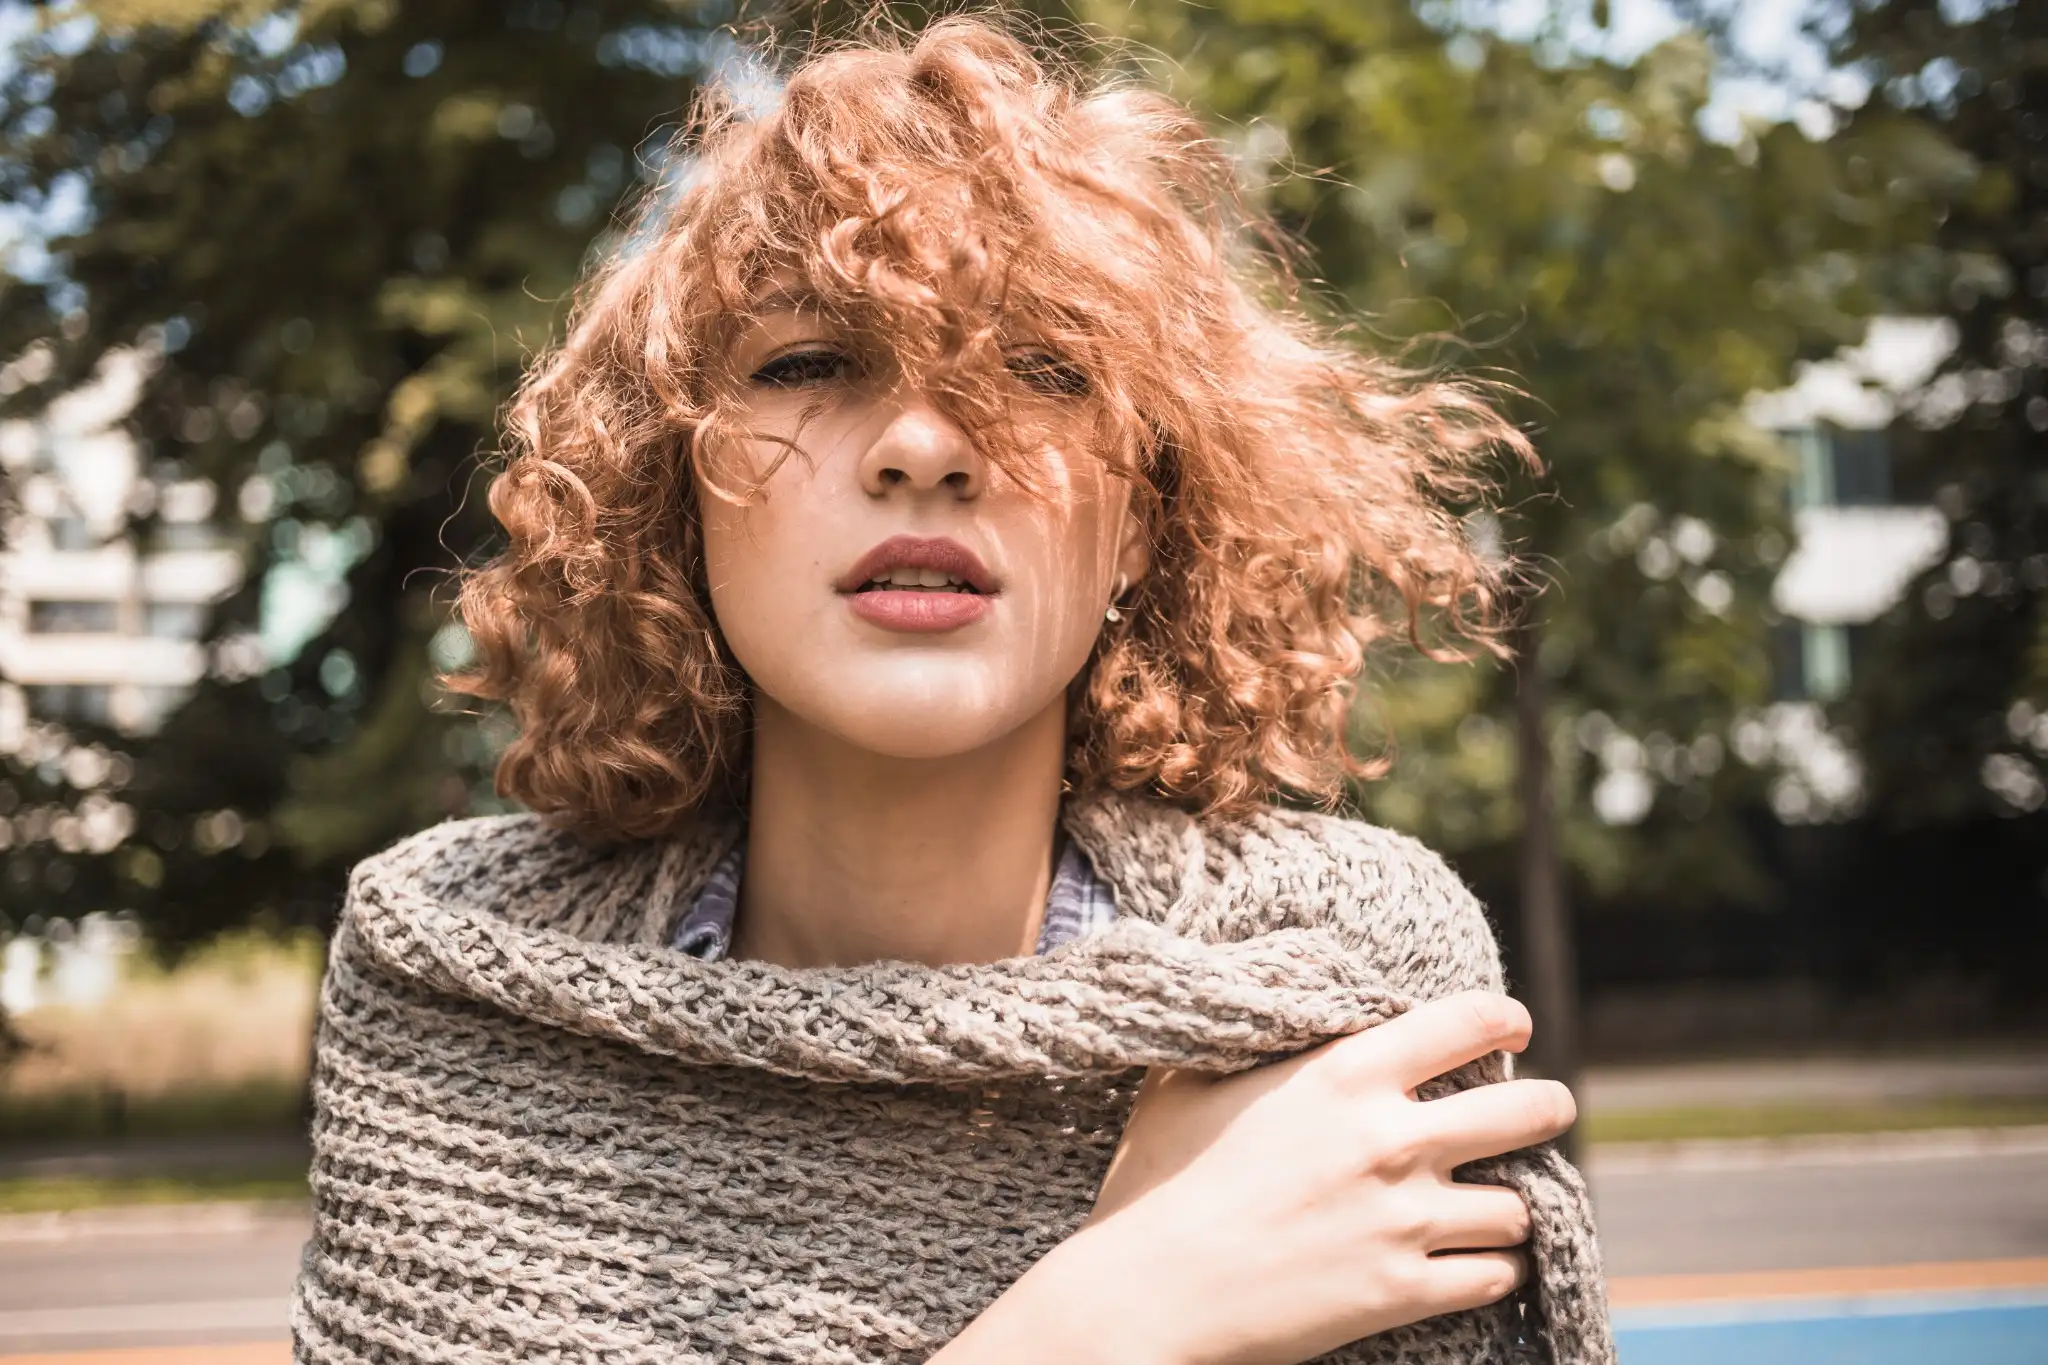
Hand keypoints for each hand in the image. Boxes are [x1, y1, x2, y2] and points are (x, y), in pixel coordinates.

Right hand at [1062, 991, 1573, 1364]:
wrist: (1151, 1290)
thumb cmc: (1157, 1180)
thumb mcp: (1189, 1083)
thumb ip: (1241, 1042)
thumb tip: (1250, 1003)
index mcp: (1345, 1074)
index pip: (1464, 1022)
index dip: (1504, 1017)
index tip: (1514, 1024)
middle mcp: (1392, 1140)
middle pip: (1526, 1110)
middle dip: (1547, 1105)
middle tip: (1547, 1106)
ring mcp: (1405, 1220)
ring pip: (1517, 1204)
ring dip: (1510, 1202)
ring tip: (1498, 1201)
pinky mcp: (1403, 1291)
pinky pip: (1495, 1275)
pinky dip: (1495, 1268)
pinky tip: (1478, 1262)